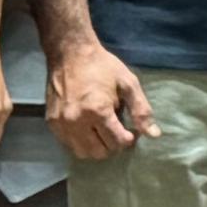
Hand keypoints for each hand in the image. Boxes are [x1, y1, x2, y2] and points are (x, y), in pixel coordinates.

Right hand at [45, 33, 158, 159]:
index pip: (118, 142)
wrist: (69, 53)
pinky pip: (68, 145)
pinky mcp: (52, 123)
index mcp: (98, 111)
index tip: (132, 130)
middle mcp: (77, 122)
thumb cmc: (102, 66)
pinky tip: (88, 129)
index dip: (130, 139)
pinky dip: (81, 142)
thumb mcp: (128, 83)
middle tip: (118, 131)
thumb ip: (141, 110)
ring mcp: (62, 124)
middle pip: (100, 152)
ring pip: (83, 153)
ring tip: (103, 132)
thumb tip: (154, 135)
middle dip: (114, 144)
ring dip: (97, 147)